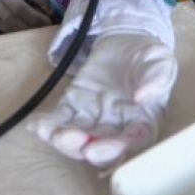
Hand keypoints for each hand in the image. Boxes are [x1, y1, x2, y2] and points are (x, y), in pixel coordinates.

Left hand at [31, 34, 177, 168]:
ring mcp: (93, 119)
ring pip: (77, 138)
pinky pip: (60, 119)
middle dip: (81, 148)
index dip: (114, 152)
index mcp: (143, 123)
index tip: (96, 151)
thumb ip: (156, 80)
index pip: (130, 144)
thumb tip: (143, 97)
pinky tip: (35, 124)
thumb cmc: (148, 58)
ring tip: (48, 131)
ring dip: (61, 139)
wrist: (127, 43)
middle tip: (68, 138)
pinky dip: (46, 124)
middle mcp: (117, 128)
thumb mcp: (160, 63)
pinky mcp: (74, 106)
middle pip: (99, 148)